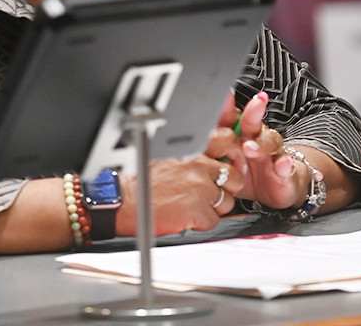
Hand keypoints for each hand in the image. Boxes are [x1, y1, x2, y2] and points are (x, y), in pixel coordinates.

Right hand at [116, 154, 244, 236]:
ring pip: (227, 201)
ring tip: (194, 205)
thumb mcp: (169, 154)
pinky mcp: (198, 209)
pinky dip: (202, 222)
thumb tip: (212, 158)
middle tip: (216, 191)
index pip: (227, 139)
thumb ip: (192, 153)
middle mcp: (198, 163)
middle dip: (229, 186)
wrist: (125, 199)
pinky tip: (187, 216)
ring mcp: (200, 186)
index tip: (231, 162)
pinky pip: (214, 220)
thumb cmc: (141, 179)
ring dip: (214, 207)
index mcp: (190, 147)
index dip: (234, 154)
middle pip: (236, 176)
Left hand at [205, 91, 294, 205]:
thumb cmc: (248, 173)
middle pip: (254, 122)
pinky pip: (287, 166)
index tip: (226, 94)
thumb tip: (181, 140)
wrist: (278, 188)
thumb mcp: (225, 163)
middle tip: (253, 106)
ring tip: (251, 147)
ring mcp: (272, 153)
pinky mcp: (285, 171)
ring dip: (261, 142)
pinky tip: (282, 164)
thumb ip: (210, 151)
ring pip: (270, 141)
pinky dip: (285, 165)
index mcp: (240, 135)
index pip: (233, 118)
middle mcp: (256, 139)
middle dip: (253, 113)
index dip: (228, 107)